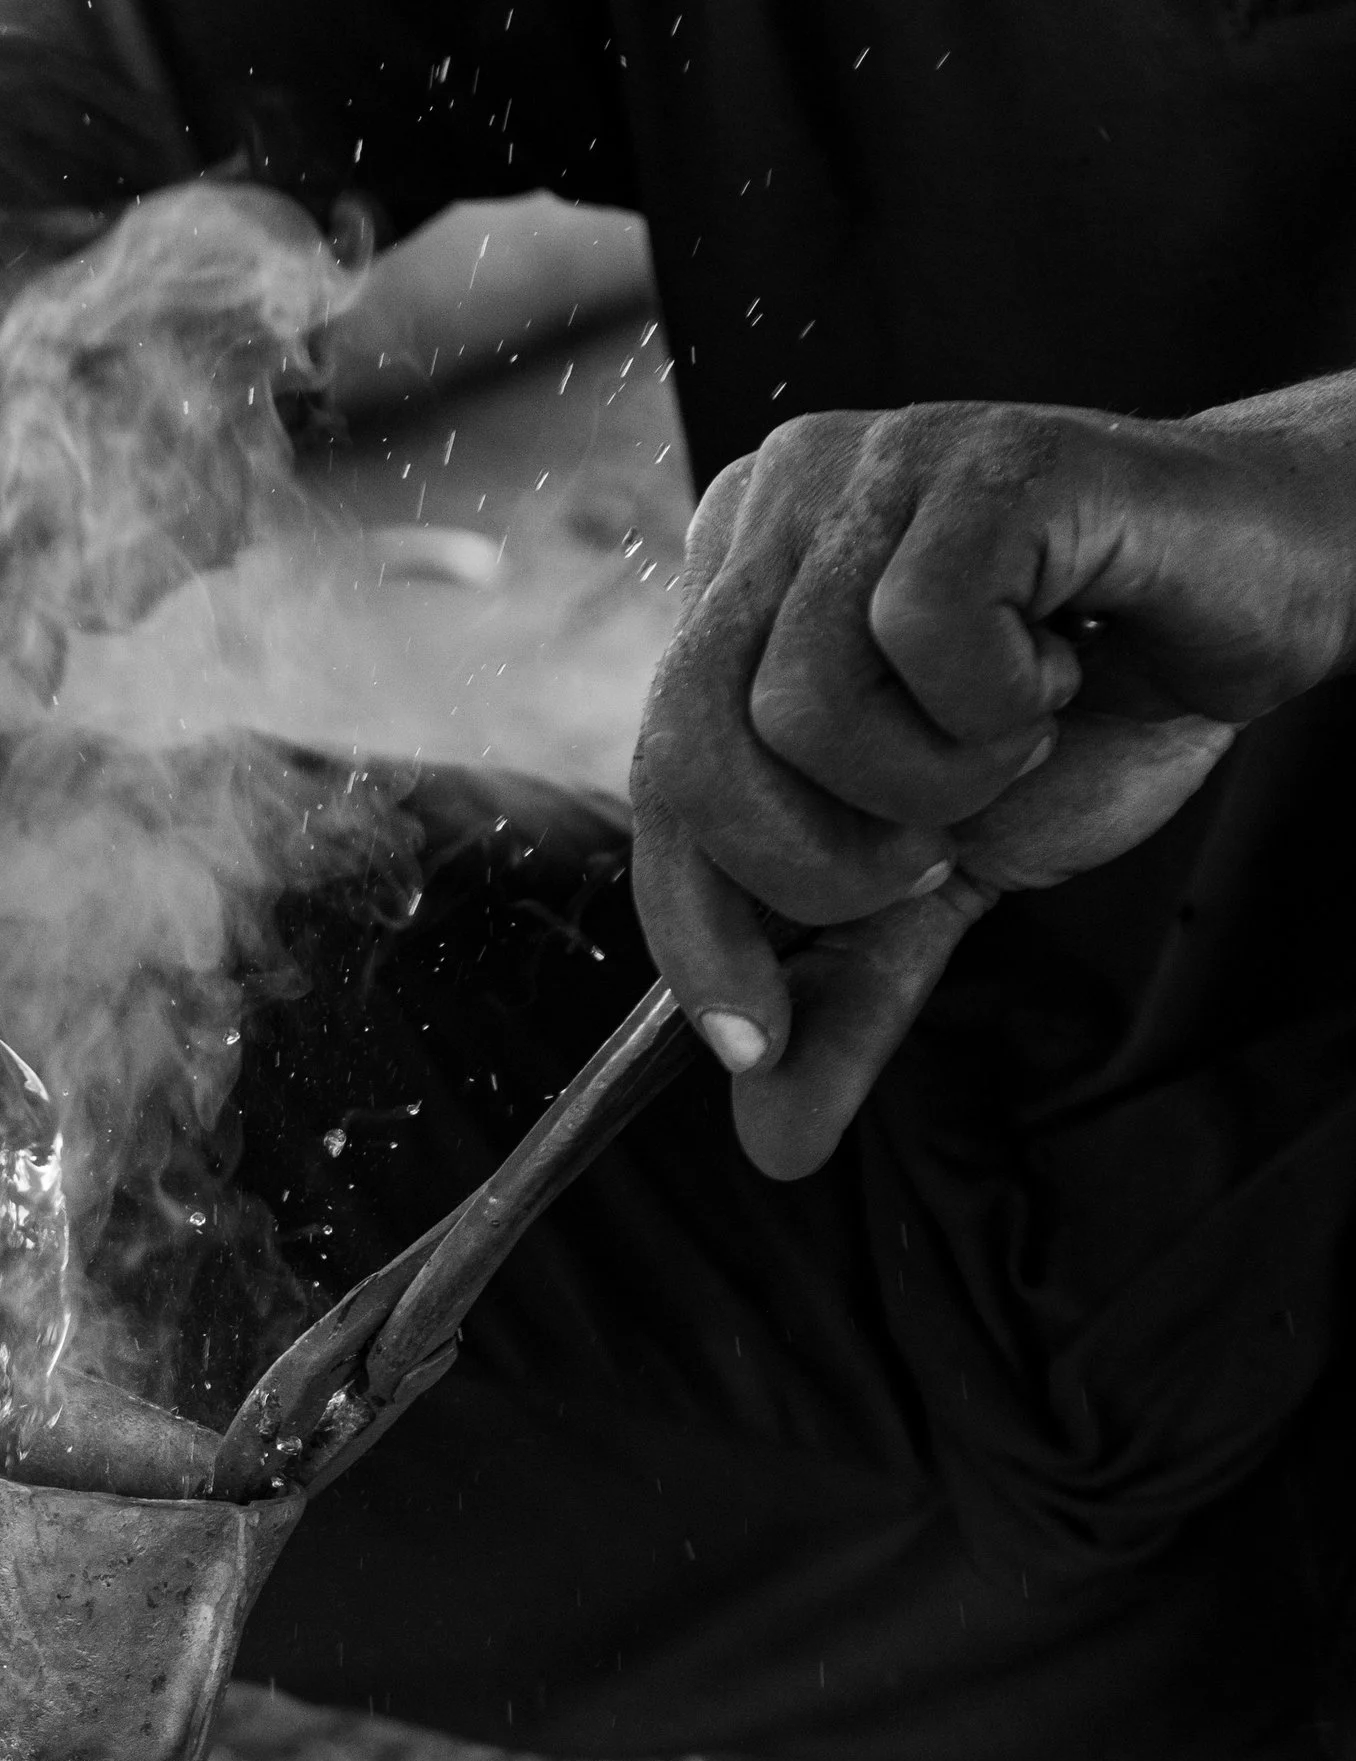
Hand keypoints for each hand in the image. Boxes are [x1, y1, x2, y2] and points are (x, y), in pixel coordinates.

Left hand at [630, 385, 1355, 1173]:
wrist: (1262, 604)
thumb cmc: (1095, 709)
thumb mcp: (949, 880)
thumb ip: (852, 995)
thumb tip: (772, 1143)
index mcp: (735, 593)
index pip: (656, 790)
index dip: (696, 936)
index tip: (753, 1043)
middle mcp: (776, 508)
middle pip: (687, 757)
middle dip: (812, 871)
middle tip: (930, 852)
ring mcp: (869, 466)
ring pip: (799, 707)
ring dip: (931, 781)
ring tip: (1013, 732)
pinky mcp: (974, 458)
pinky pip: (920, 627)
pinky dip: (996, 703)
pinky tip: (1055, 662)